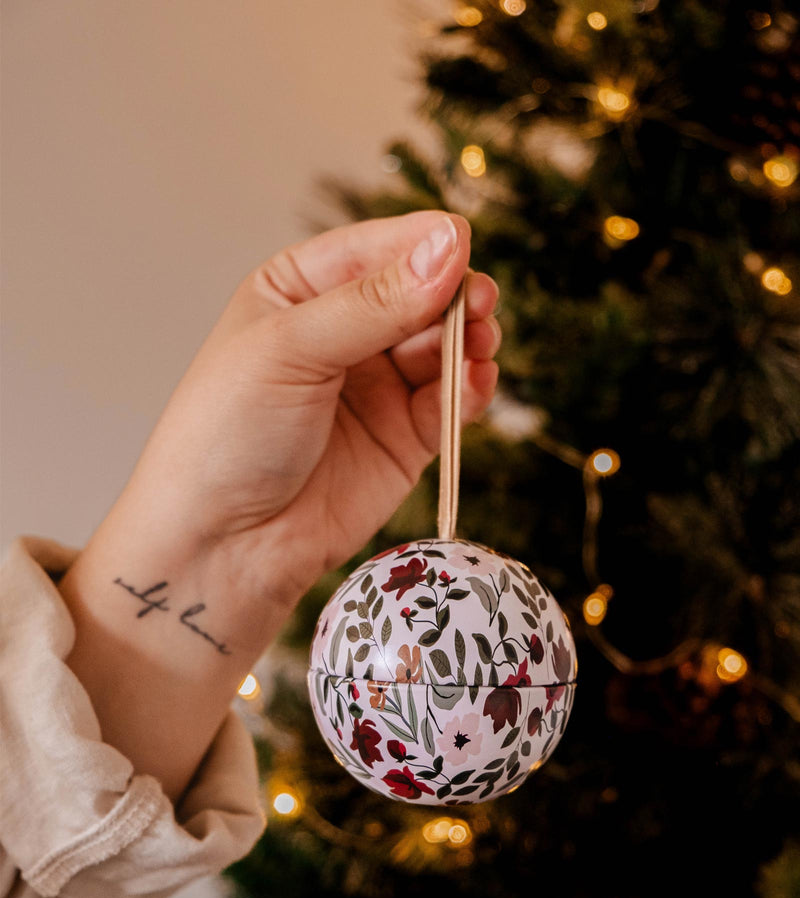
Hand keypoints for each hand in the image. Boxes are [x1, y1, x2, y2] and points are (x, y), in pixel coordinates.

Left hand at [59, 212, 500, 798]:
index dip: (422, 245)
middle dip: (453, 294)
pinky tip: (475, 384)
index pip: (376, 249)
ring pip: (445, 344)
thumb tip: (449, 244)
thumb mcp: (289, 350)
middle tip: (477, 304)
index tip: (461, 246)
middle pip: (421, 292)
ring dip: (470, 339)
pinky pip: (453, 400)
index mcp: (300, 291)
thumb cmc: (226, 438)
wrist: (224, 548)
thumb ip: (373, 302)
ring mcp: (378, 386)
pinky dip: (472, 389)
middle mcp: (344, 333)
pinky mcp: (405, 438)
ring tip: (479, 344)